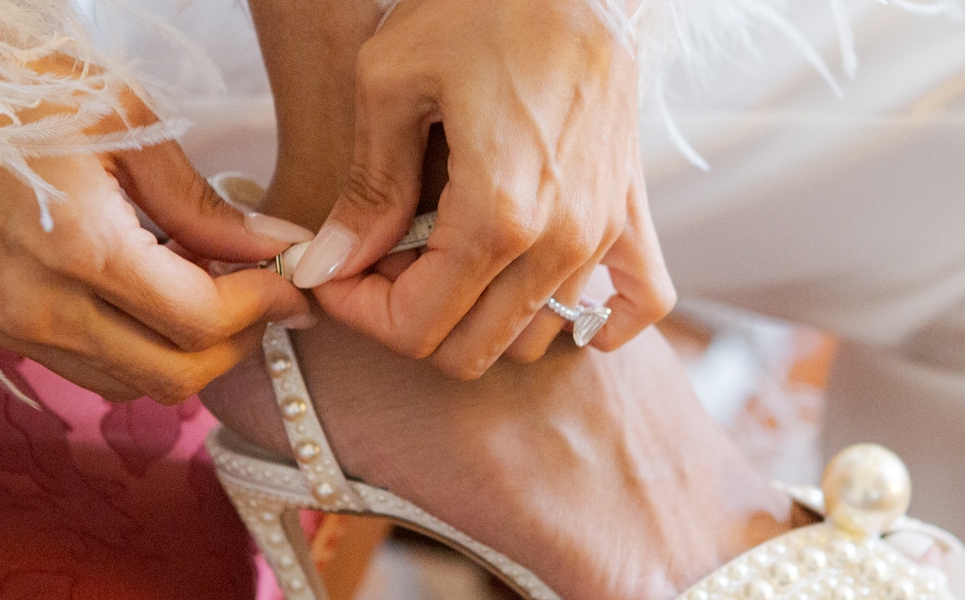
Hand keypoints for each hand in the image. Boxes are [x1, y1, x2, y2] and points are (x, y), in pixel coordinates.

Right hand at [0, 84, 314, 402]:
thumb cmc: (16, 90)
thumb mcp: (125, 122)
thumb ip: (200, 202)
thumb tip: (271, 248)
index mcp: (82, 251)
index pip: (202, 321)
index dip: (263, 307)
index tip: (290, 281)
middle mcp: (38, 308)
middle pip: (174, 377)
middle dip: (236, 345)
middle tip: (261, 298)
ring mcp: (4, 326)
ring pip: (126, 383)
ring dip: (181, 352)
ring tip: (202, 288)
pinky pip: (78, 366)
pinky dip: (128, 347)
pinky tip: (141, 292)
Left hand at [286, 0, 675, 378]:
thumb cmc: (479, 5)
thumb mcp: (391, 82)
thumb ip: (368, 190)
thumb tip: (329, 266)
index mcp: (497, 217)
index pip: (416, 329)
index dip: (356, 312)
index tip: (331, 270)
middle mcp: (561, 242)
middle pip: (469, 350)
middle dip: (407, 318)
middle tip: (379, 256)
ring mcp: (604, 232)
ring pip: (535, 337)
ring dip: (477, 314)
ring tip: (440, 251)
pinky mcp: (632, 212)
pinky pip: (636, 307)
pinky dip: (592, 321)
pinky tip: (542, 293)